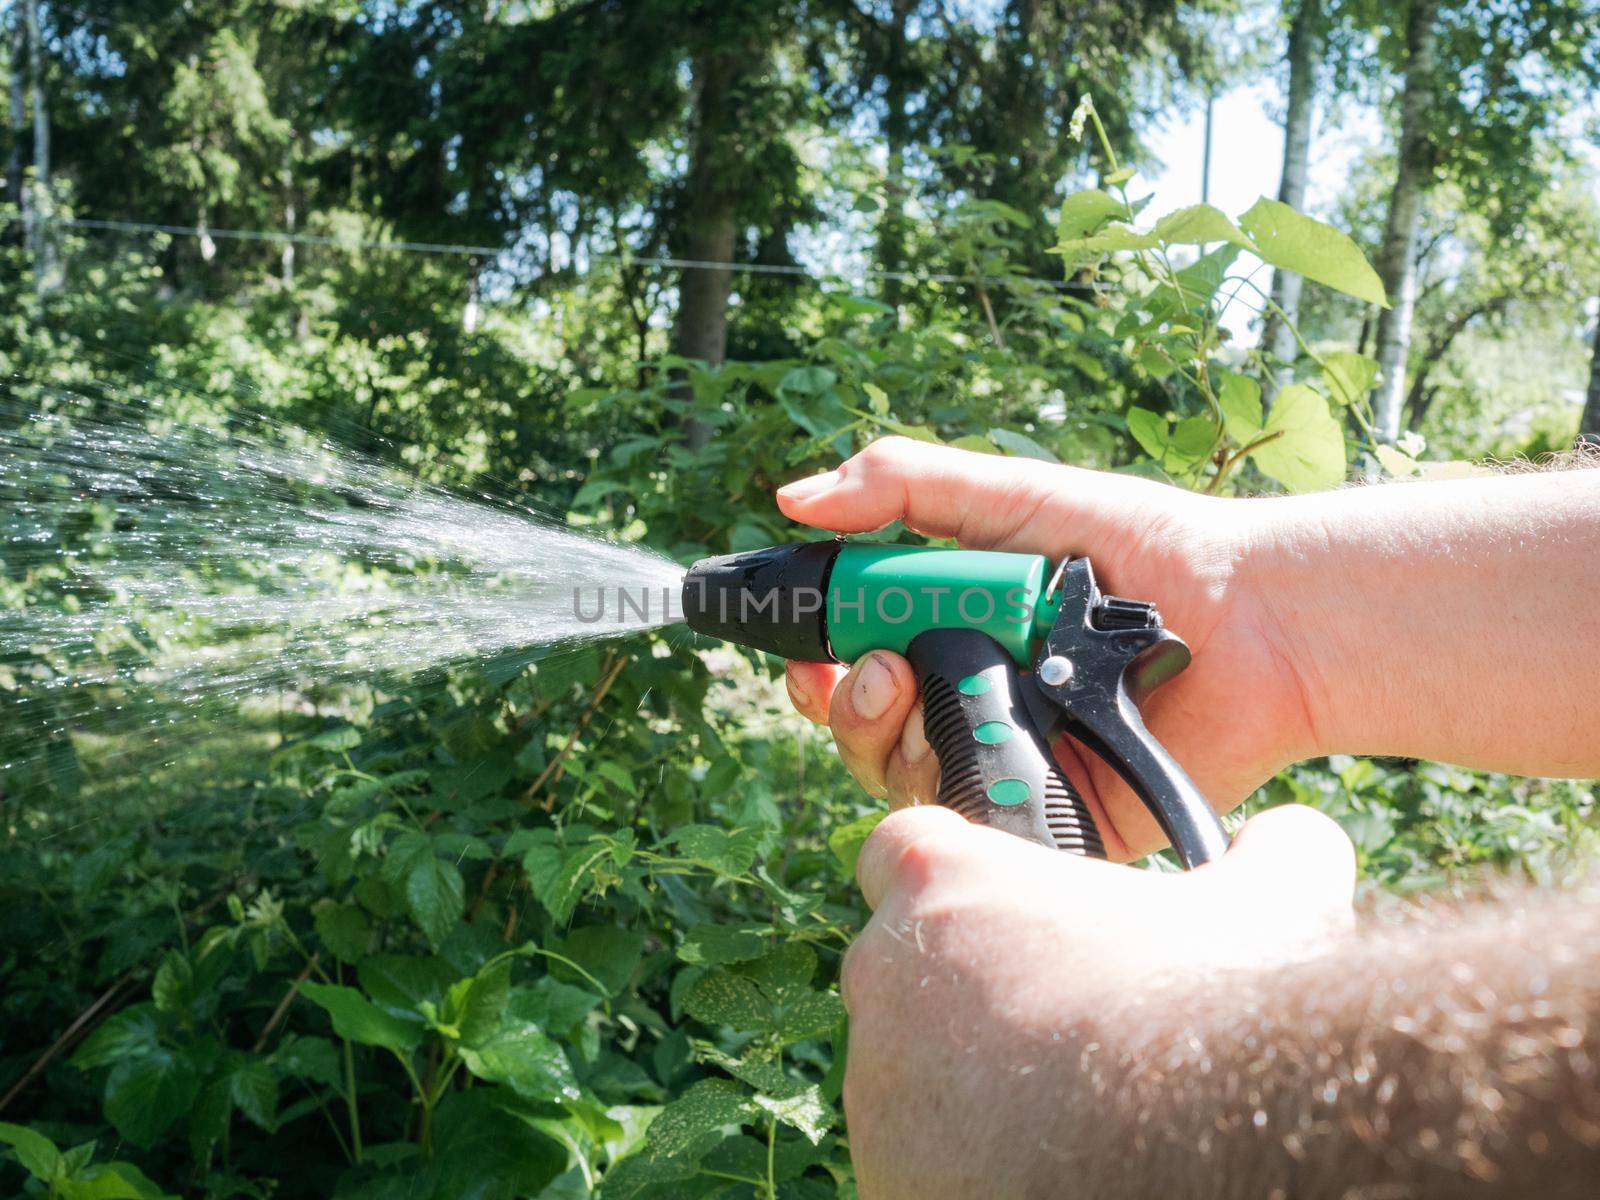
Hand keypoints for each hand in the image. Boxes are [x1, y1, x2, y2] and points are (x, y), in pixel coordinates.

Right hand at [777, 437, 1313, 858]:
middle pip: (866, 730)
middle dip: (845, 704)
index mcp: (955, 636)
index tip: (806, 645)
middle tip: (876, 669)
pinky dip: (954, 797)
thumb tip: (793, 496)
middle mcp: (973, 703)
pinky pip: (972, 827)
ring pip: (903, 780)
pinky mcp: (1050, 819)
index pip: (856, 661)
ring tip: (931, 690)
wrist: (1249, 618)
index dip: (820, 659)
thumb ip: (904, 487)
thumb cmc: (1139, 548)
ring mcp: (1010, 763)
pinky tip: (975, 750)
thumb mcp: (1012, 497)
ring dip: (893, 741)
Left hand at [841, 802, 1354, 1199]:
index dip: (948, 872)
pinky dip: (964, 1155)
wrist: (1198, 1153)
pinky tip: (1048, 1160)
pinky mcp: (886, 1172)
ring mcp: (875, 1082)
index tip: (996, 903)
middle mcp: (884, 973)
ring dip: (964, 1074)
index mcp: (945, 885)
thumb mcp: (1267, 902)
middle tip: (1053, 1016)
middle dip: (962, 986)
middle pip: (903, 964)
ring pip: (904, 1064)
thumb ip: (1267, 854)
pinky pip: (915, 1151)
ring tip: (1064, 1100)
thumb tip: (1298, 839)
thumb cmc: (1212, 1010)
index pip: (900, 847)